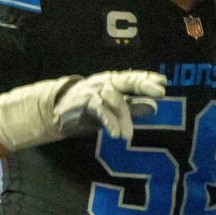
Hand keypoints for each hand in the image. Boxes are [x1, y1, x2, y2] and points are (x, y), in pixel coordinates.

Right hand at [0, 71, 166, 150]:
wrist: (51, 113)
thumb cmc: (85, 112)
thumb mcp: (111, 112)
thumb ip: (131, 107)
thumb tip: (154, 107)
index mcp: (110, 82)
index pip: (131, 78)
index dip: (146, 79)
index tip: (163, 83)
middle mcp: (102, 83)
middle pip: (125, 80)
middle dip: (142, 85)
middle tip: (160, 94)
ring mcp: (91, 91)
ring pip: (113, 97)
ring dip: (124, 116)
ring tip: (128, 136)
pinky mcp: (81, 102)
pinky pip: (98, 109)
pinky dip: (108, 121)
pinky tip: (115, 134)